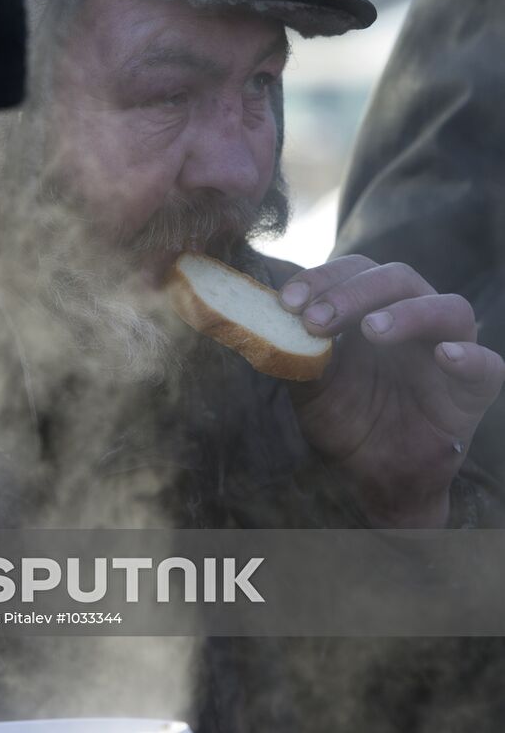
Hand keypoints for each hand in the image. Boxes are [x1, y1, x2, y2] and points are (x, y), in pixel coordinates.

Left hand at [279, 255, 504, 526]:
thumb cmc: (345, 420)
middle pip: (397, 278)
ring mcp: (448, 349)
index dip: (322, 278)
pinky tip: (444, 356)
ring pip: (447, 307)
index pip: (354, 270)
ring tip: (370, 331)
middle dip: (352, 292)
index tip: (287, 301)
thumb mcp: (309, 385)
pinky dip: (469, 356)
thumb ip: (295, 351)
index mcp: (374, 307)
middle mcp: (414, 318)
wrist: (374, 477)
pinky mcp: (474, 389)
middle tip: (316, 319)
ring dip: (407, 312)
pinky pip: (488, 365)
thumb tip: (264, 319)